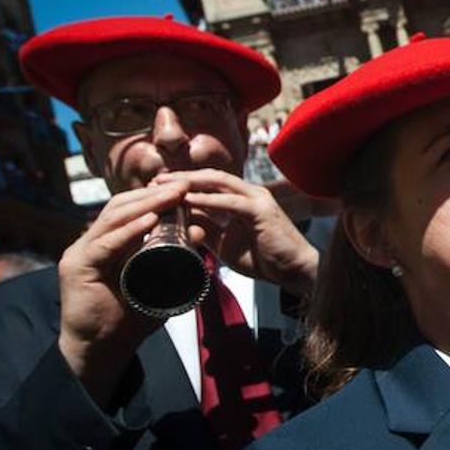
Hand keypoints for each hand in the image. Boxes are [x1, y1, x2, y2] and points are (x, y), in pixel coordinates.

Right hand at [59, 183, 187, 404]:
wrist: (103, 350)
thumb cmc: (130, 317)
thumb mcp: (160, 281)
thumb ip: (178, 257)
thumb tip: (200, 230)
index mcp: (107, 241)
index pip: (130, 209)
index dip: (155, 195)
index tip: (184, 187)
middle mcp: (91, 242)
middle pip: (121, 207)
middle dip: (153, 194)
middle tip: (182, 185)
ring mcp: (80, 252)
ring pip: (113, 219)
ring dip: (145, 205)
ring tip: (171, 196)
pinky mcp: (76, 268)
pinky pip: (105, 244)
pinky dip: (128, 231)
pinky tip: (149, 222)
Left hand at [156, 169, 318, 296]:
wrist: (295, 272)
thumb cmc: (265, 259)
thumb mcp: (225, 243)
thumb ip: (206, 229)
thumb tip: (181, 222)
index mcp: (243, 199)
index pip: (209, 184)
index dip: (184, 183)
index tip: (158, 187)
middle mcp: (250, 193)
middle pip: (211, 177)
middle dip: (182, 178)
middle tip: (155, 181)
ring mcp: (257, 199)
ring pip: (219, 183)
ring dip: (191, 183)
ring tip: (166, 186)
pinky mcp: (262, 211)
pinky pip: (230, 202)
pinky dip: (207, 200)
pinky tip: (188, 201)